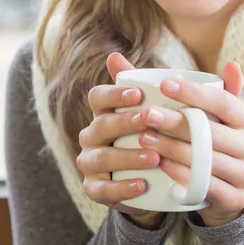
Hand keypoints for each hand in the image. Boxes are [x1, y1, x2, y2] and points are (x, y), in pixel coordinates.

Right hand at [76, 53, 163, 228]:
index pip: (98, 97)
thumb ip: (135, 82)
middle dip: (126, 122)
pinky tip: (143, 184)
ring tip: (154, 157)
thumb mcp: (147, 108)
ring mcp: (89, 162)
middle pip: (101, 125)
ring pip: (102, 158)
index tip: (138, 93)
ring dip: (128, 157)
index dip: (115, 94)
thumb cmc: (148, 134)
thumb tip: (113, 54)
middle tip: (150, 120)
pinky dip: (122, 188)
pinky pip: (102, 190)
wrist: (149, 179)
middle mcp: (90, 135)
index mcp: (102, 112)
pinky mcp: (93, 189)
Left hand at [137, 62, 243, 226]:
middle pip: (210, 131)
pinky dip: (178, 173)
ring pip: (204, 158)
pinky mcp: (235, 198)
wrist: (226, 188)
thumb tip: (230, 61)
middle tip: (145, 115)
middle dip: (174, 121)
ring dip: (170, 148)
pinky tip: (159, 163)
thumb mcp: (213, 113)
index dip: (193, 92)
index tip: (164, 84)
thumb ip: (210, 88)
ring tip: (144, 138)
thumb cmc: (213, 138)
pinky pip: (203, 184)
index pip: (222, 100)